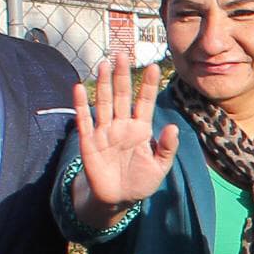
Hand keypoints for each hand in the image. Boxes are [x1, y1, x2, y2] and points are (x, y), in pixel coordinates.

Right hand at [71, 50, 178, 212]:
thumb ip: (167, 148)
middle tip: (122, 55)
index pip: (145, 102)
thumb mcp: (160, 167)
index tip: (154, 66)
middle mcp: (122, 125)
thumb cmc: (141, 181)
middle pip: (122, 96)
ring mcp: (104, 131)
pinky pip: (84, 120)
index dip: (148, 85)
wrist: (118, 198)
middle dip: (122, 76)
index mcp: (141, 129)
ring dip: (103, 84)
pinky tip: (80, 87)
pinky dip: (81, 105)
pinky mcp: (89, 141)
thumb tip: (173, 127)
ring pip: (104, 102)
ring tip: (104, 64)